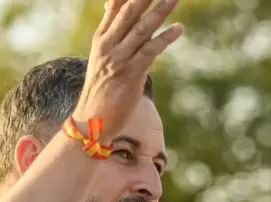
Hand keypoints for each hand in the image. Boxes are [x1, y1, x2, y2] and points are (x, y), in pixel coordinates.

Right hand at [73, 0, 182, 142]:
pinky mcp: (131, 74)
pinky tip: (178, 29)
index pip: (114, 6)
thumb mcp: (104, 59)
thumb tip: (117, 16)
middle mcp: (108, 45)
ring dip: (160, 11)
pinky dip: (165, 38)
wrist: (92, 120)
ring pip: (142, 29)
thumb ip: (114, 37)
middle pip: (129, 11)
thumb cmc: (102, 89)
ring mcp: (119, 59)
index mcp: (101, 38)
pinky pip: (150, 51)